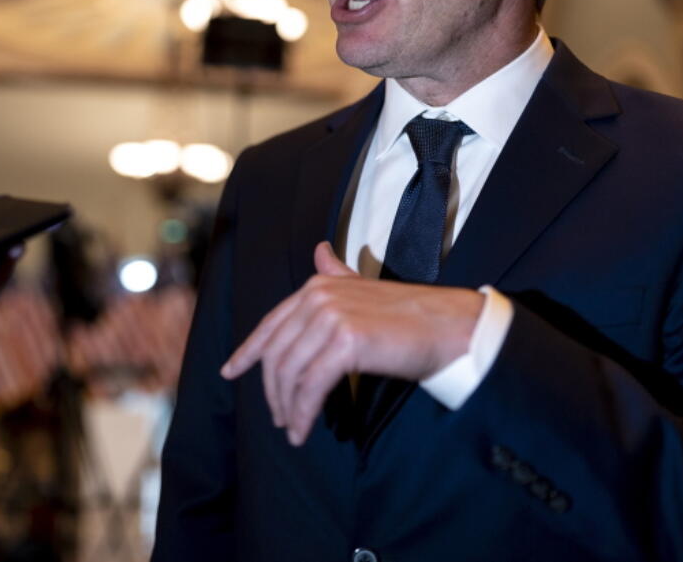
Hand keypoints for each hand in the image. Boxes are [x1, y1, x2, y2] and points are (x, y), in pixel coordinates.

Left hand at [221, 241, 482, 445]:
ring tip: (294, 430)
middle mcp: (319, 296)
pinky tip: (305, 430)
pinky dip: (304, 413)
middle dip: (273, 390)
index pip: (272, 323)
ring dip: (288, 408)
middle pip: (277, 353)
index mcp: (319, 284)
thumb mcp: (365, 291)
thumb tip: (319, 251)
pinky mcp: (345, 342)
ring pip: (290, 373)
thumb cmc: (412, 316)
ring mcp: (331, 316)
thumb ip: (337, 276)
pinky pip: (311, 386)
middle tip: (279, 418)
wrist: (451, 326)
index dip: (249, 351)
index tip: (231, 371)